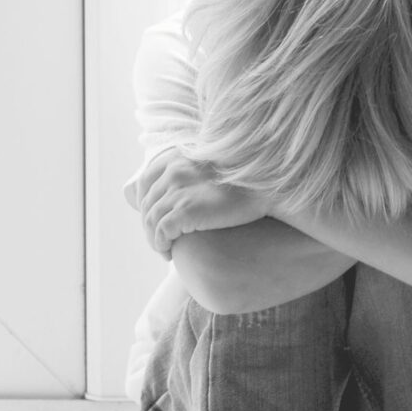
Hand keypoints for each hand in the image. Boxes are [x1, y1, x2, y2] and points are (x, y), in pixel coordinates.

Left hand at [137, 150, 268, 258]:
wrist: (266, 188)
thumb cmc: (244, 183)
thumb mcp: (211, 169)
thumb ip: (189, 174)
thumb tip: (176, 194)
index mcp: (176, 157)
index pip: (145, 183)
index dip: (145, 205)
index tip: (155, 220)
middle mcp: (173, 171)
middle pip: (146, 204)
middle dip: (149, 226)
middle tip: (160, 241)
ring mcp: (178, 190)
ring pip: (151, 220)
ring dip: (154, 239)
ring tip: (164, 250)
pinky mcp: (186, 210)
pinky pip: (162, 231)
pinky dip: (161, 244)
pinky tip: (169, 252)